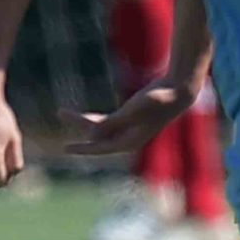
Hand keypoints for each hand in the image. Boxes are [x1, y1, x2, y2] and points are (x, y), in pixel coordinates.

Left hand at [60, 80, 193, 156]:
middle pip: (97, 137)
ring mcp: (130, 130)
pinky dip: (96, 119)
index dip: (82, 148)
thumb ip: (111, 123)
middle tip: (60, 113)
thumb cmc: (158, 100)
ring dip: (84, 122)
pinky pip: (108, 122)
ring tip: (64, 112)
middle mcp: (129, 139)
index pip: (100, 148)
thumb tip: (91, 134)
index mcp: (129, 142)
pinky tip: (85, 116)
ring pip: (101, 129)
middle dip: (78, 127)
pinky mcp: (132, 120)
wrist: (178, 91)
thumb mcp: (132, 111)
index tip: (64, 148)